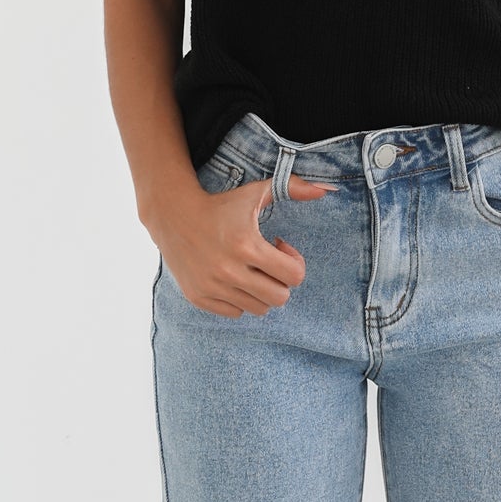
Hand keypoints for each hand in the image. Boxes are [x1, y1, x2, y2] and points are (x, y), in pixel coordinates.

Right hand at [155, 174, 330, 317]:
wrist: (173, 214)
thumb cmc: (222, 204)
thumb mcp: (257, 192)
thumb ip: (293, 187)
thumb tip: (327, 190)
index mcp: (247, 246)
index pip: (294, 276)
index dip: (293, 262)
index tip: (278, 246)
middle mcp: (229, 270)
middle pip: (280, 298)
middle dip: (280, 281)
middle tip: (266, 262)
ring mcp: (212, 286)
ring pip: (259, 309)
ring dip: (260, 291)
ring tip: (248, 269)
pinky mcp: (198, 297)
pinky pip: (235, 313)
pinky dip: (239, 300)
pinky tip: (231, 278)